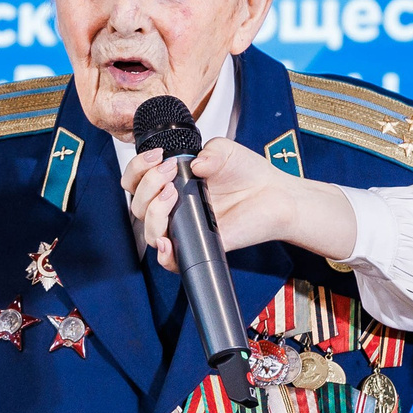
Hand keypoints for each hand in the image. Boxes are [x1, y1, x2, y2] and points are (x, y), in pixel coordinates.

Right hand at [120, 137, 356, 271]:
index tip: (158, 157)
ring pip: (149, 231)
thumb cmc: (248, 173)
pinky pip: (172, 261)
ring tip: (173, 193)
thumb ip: (208, 151)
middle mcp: (174, 206)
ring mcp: (185, 227)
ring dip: (153, 211)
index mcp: (173, 183)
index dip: (137, 168)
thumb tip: (194, 165)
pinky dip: (164, 254)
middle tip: (170, 171)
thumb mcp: (225, 150)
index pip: (137, 181)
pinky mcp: (200, 246)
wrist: (275, 194)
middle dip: (147, 185)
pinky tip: (168, 240)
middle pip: (137, 206)